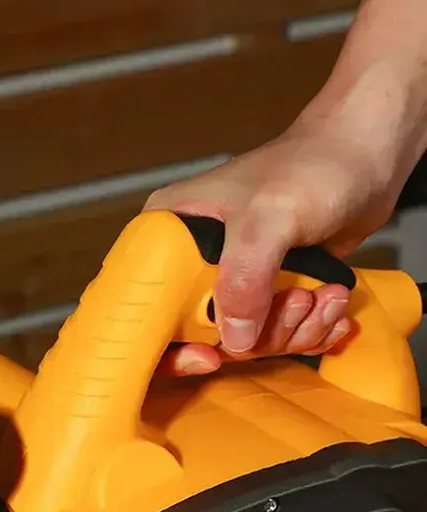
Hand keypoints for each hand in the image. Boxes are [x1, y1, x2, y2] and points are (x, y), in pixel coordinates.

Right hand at [144, 119, 399, 375]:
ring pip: (247, 340)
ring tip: (325, 295)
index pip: (146, 308)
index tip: (210, 356)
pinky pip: (277, 334)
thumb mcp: (270, 215)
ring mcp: (232, 279)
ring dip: (294, 330)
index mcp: (169, 236)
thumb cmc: (313, 166)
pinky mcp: (267, 291)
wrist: (365, 156)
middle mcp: (192, 261)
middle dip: (258, 335)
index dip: (171, 346)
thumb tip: (234, 340)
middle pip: (202, 335)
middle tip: (296, 302)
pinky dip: (310, 330)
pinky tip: (332, 304)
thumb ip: (246, 275)